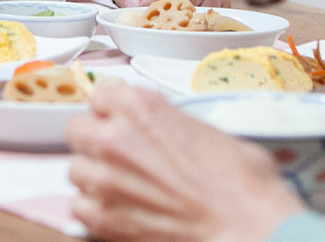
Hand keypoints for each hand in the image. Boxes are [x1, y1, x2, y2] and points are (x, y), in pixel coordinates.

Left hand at [67, 86, 302, 241]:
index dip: (113, 111)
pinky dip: (93, 211)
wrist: (250, 228)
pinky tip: (118, 211)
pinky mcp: (104, 219)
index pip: (100, 95)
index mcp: (140, 106)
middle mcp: (115, 137)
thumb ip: (168, 121)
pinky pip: (78, 208)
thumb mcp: (207, 130)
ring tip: (122, 187)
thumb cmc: (241, 183)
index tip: (122, 121)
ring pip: (75, 169)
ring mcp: (105, 179)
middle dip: (95, 140)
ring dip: (94, 177)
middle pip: (77, 129)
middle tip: (118, 154)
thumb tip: (161, 128)